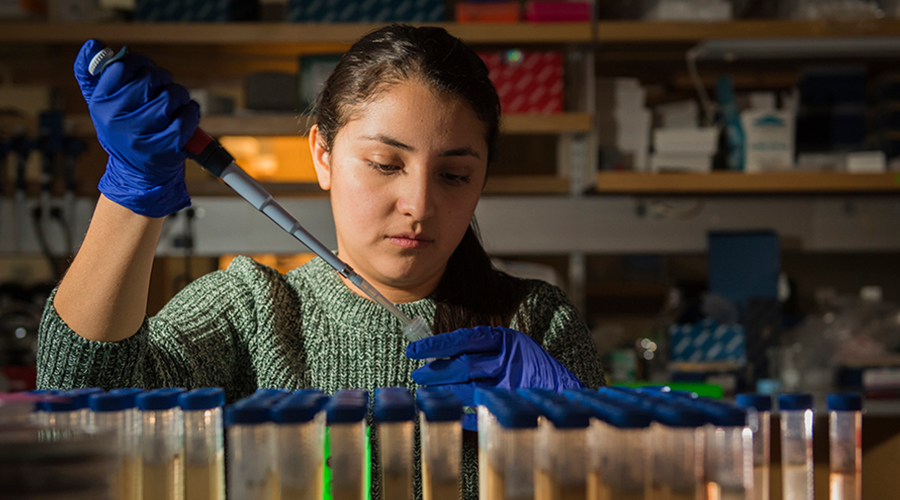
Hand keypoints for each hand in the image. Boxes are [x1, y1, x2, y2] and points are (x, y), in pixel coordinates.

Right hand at [74, 39, 199, 217]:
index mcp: (100, 105)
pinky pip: (186, 118)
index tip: (147, 69)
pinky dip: (192, 112)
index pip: (123, 67)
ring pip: (171, 96)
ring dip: (180, 95)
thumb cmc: (124, 132)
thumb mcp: (103, 106)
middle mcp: (117, 121)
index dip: (141, 63)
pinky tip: (188, 115)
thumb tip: (93, 44)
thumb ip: (94, 74)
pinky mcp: (164, 150)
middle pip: (151, 79)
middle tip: (165, 89)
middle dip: (164, 80)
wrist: (137, 176)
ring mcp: (141, 137)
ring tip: (177, 103)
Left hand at [407, 326, 584, 429]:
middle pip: (465, 364)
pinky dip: (466, 413)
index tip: (413, 350)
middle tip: (418, 376)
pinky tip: (452, 413)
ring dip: (447, 392)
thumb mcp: (508, 350)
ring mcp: (514, 383)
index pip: (464, 338)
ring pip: (471, 388)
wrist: (564, 390)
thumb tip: (440, 358)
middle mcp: (509, 359)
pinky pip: (483, 410)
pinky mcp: (516, 404)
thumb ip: (480, 352)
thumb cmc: (531, 368)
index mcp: (505, 339)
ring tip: (427, 394)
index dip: (437, 344)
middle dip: (438, 371)